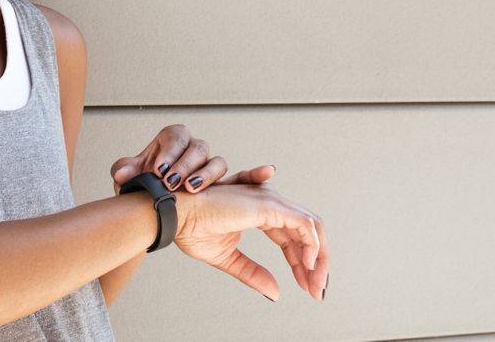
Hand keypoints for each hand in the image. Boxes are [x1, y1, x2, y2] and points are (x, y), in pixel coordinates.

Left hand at [109, 123, 275, 194]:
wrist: (152, 205)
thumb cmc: (143, 184)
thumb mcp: (131, 176)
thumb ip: (126, 171)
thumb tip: (122, 172)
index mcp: (172, 139)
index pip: (175, 137)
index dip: (169, 152)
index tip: (158, 170)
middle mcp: (193, 148)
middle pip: (198, 149)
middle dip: (186, 166)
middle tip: (172, 182)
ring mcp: (208, 165)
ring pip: (215, 163)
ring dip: (205, 177)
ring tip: (191, 189)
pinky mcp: (222, 184)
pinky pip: (242, 176)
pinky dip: (255, 174)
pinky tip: (267, 173)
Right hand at [171, 182, 328, 302]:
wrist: (175, 215)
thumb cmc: (192, 229)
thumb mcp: (229, 259)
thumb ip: (253, 273)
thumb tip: (276, 293)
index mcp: (261, 211)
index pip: (293, 237)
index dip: (302, 263)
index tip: (308, 287)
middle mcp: (270, 202)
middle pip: (307, 231)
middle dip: (317, 263)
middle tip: (317, 290)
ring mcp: (271, 201)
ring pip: (312, 226)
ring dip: (319, 257)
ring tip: (315, 284)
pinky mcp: (269, 205)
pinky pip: (304, 225)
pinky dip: (312, 246)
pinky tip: (307, 267)